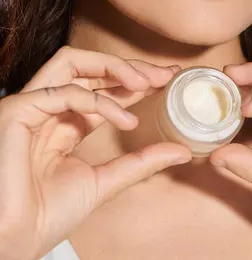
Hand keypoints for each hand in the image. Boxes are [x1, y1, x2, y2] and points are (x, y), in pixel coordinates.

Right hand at [0, 46, 191, 259]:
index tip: (168, 78)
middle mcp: (47, 108)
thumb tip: (183, 152)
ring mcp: (31, 105)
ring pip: (72, 61)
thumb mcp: (106, 181)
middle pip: (89, 68)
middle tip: (165, 75)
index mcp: (63, 122)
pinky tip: (125, 118)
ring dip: (114, 66)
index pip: (102, 89)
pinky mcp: (18, 109)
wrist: (13, 242)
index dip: (134, 80)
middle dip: (129, 67)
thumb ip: (140, 163)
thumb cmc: (47, 215)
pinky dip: (99, 100)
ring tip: (148, 82)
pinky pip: (63, 90)